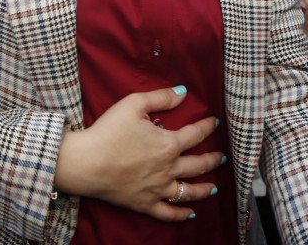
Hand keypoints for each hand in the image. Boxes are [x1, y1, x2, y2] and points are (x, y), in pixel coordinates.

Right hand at [54, 87, 222, 220]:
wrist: (86, 162)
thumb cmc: (108, 131)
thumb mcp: (134, 104)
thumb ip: (161, 97)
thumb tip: (183, 92)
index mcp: (168, 144)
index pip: (195, 134)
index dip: (207, 127)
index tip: (214, 123)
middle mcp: (168, 168)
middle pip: (198, 165)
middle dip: (212, 159)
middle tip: (221, 157)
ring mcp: (157, 189)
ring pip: (188, 192)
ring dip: (204, 189)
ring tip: (214, 187)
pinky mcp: (144, 203)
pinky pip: (168, 212)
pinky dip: (181, 214)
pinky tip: (190, 213)